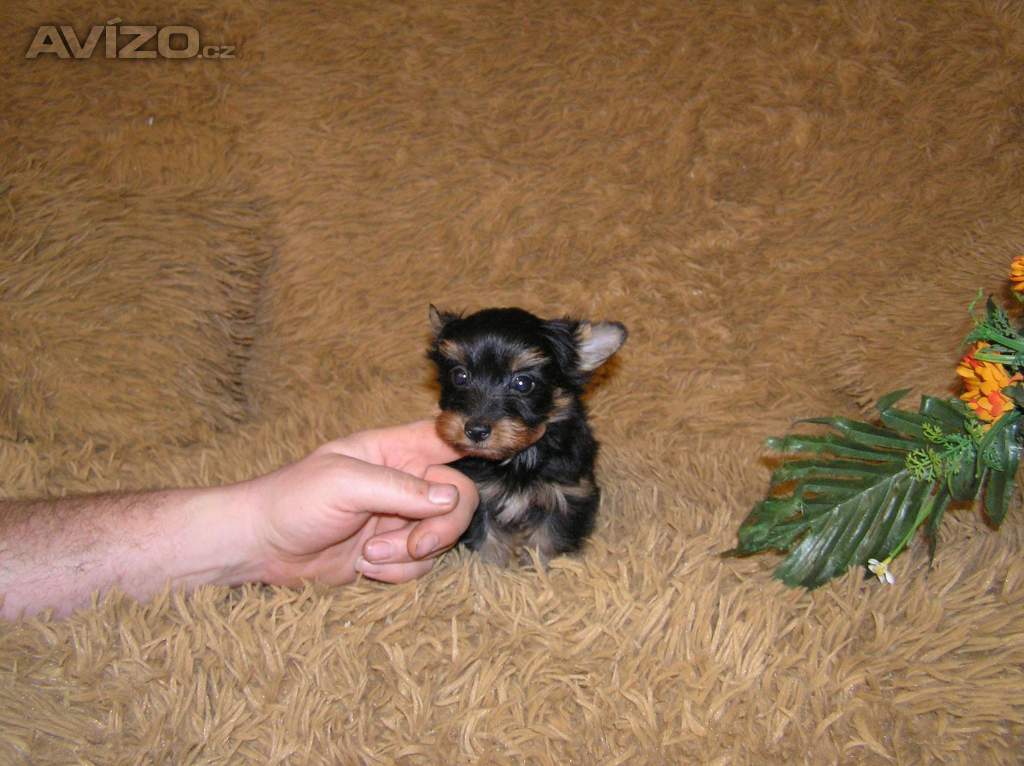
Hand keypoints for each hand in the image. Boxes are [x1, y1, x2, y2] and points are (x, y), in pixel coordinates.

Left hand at [246, 420, 476, 584]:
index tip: (497, 458)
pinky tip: (365, 568)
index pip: (447, 439)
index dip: (476, 444)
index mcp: (393, 450)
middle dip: (441, 527)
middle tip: (414, 545)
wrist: (260, 548)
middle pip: (458, 497)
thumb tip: (450, 496)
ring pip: (442, 537)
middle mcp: (404, 482)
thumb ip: (399, 489)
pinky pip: (422, 565)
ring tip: (368, 556)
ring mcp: (400, 519)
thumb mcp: (344, 484)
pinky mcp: (392, 553)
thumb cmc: (293, 500)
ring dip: (410, 554)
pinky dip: (399, 572)